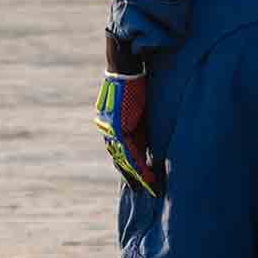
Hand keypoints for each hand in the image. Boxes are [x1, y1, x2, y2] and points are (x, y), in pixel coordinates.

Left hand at [96, 32, 159, 196]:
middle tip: (141, 192)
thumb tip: (149, 137)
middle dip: (132, 177)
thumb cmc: (134, 82)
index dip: (130, 167)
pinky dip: (138, 165)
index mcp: (112, 125)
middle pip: (120, 158)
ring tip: (148, 188)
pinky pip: (129, 152)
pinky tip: (147, 175)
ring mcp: (112, 129)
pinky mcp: (119, 127)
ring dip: (136, 175)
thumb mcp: (138, 106)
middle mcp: (108, 129)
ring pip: (124, 159)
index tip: (139, 180)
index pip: (121, 150)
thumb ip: (140, 123)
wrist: (125, 66)